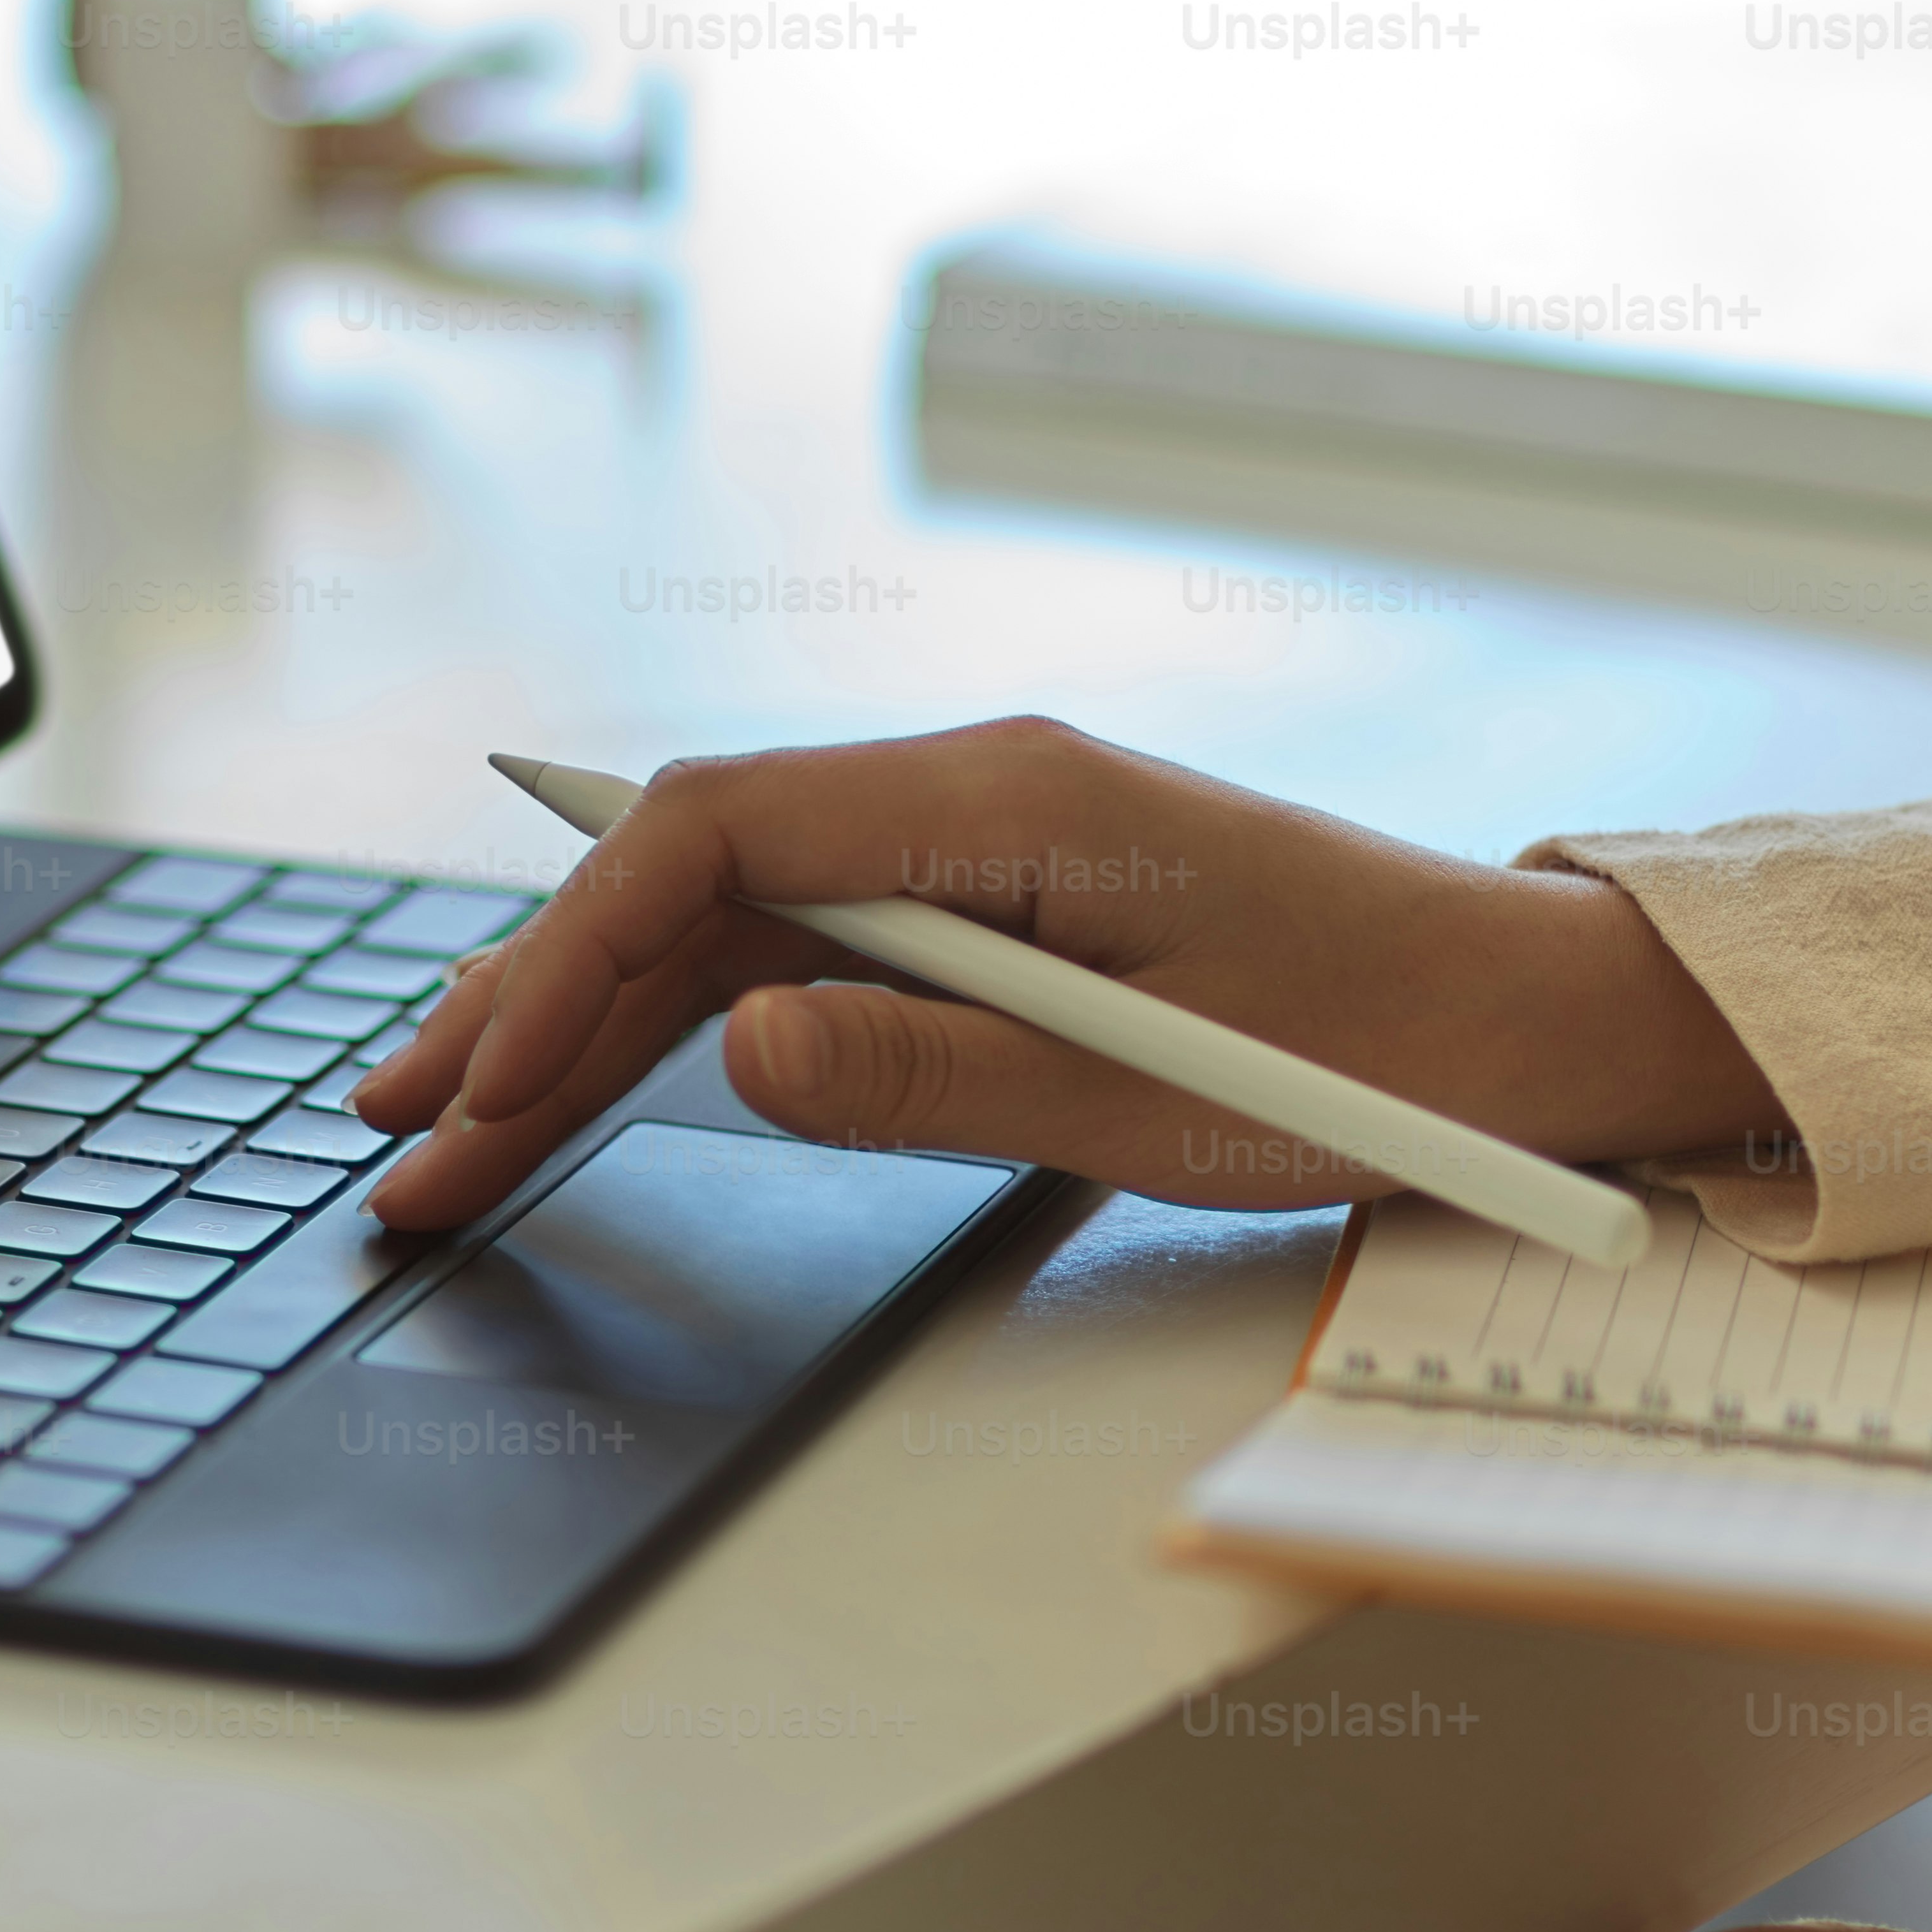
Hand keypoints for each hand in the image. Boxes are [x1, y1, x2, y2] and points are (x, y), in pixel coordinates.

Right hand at [347, 717, 1776, 1233]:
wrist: (1536, 1023)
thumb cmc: (1386, 1053)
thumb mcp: (1161, 1096)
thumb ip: (939, 1076)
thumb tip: (739, 1044)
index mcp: (1004, 799)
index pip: (715, 833)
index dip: (574, 953)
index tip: (485, 1083)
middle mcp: (963, 797)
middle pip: (684, 878)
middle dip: (528, 1004)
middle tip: (395, 1132)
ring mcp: (965, 853)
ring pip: (716, 925)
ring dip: (576, 1027)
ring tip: (443, 1135)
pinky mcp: (982, 916)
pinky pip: (789, 955)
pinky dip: (678, 1028)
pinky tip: (584, 1088)